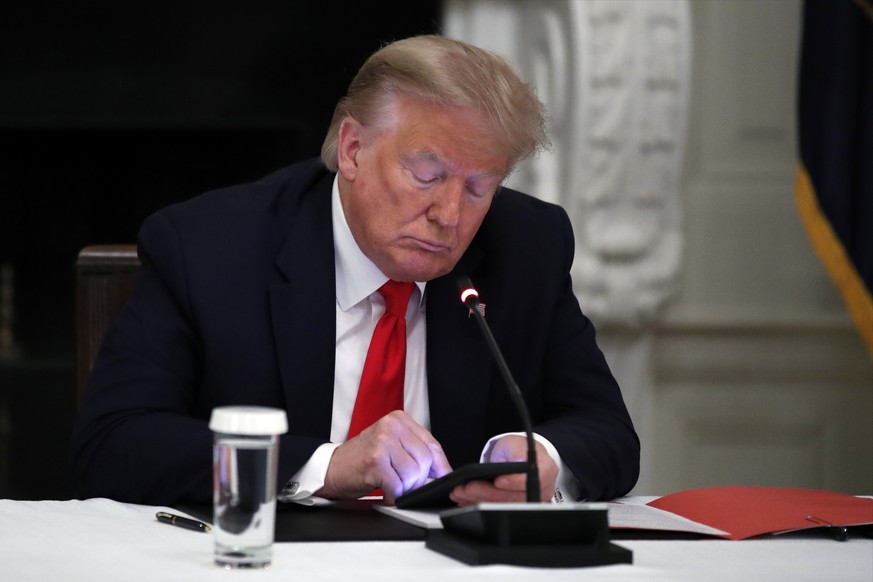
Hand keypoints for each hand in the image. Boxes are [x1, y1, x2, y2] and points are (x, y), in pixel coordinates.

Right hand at [316, 410, 451, 503]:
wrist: (332, 467)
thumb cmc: (363, 458)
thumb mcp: (391, 444)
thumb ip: (415, 450)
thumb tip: (443, 470)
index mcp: (399, 419)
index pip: (432, 444)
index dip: (441, 466)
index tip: (444, 477)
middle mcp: (391, 426)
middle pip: (425, 460)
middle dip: (418, 480)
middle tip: (403, 483)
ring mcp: (382, 442)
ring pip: (413, 475)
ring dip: (405, 488)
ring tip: (391, 484)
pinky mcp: (375, 461)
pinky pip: (397, 486)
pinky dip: (394, 495)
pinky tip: (385, 492)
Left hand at [449, 435, 558, 505]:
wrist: (518, 457)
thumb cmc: (518, 450)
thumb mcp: (517, 443)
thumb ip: (517, 452)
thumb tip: (519, 462)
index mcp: (545, 470)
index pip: (530, 480)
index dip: (514, 482)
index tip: (498, 480)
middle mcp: (540, 490)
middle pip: (513, 497)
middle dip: (487, 493)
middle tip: (467, 488)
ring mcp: (528, 502)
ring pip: (502, 506)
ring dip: (479, 500)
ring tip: (461, 493)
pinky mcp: (515, 508)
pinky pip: (496, 509)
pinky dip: (479, 504)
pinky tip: (465, 500)